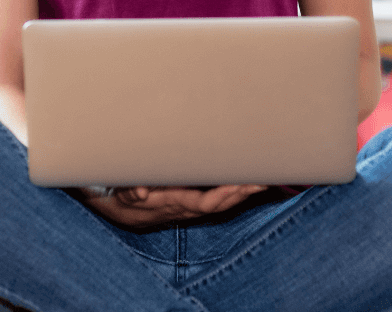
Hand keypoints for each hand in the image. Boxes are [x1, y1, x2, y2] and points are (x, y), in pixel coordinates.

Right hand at [80, 184, 267, 228]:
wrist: (125, 212)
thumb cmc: (127, 195)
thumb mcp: (125, 191)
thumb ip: (131, 190)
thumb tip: (140, 190)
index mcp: (176, 202)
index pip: (206, 201)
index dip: (225, 194)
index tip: (241, 184)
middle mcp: (189, 206)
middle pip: (222, 202)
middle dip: (243, 191)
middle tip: (264, 178)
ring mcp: (195, 205)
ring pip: (224, 201)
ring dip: (244, 191)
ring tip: (266, 179)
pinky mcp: (196, 200)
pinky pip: (221, 198)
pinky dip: (237, 191)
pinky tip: (252, 182)